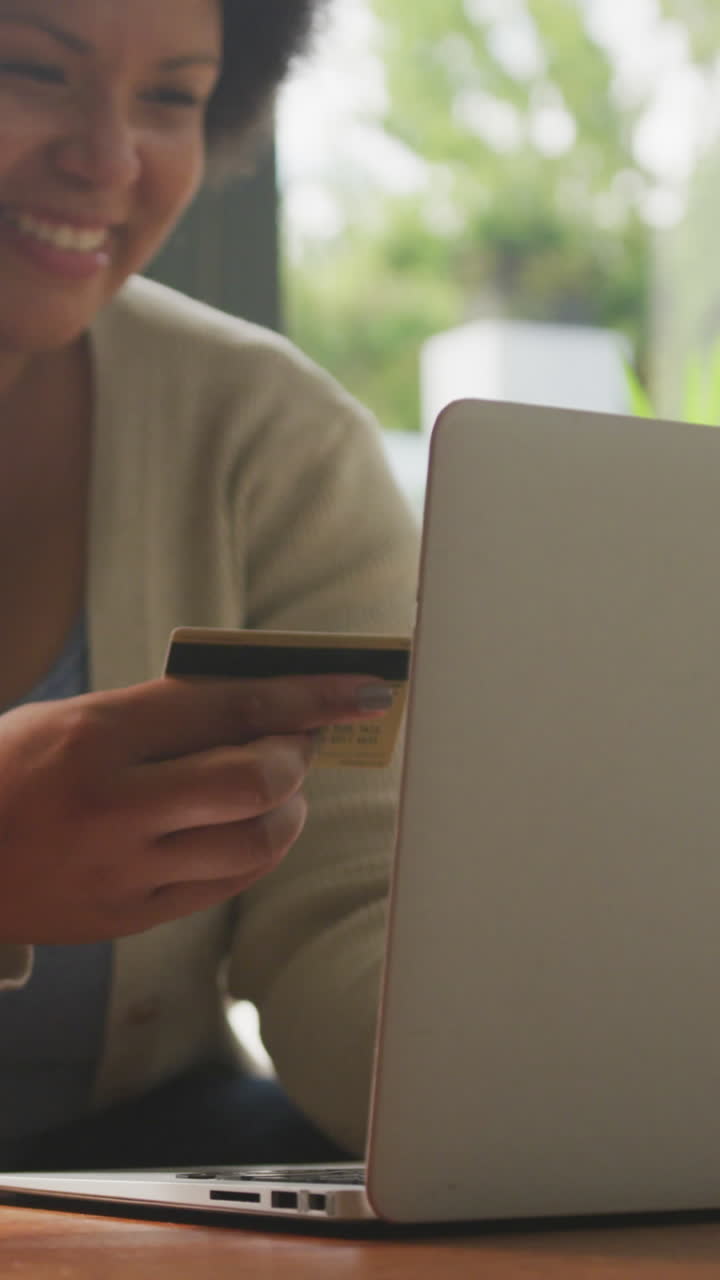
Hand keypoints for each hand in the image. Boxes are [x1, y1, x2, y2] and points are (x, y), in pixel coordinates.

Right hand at [0, 674, 389, 944]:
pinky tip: (249, 828)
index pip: (229, 706)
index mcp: (96, 737)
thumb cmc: (7, 771)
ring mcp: (120, 872)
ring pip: (253, 844)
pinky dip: (254, 851)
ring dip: (288, 808)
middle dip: (297, 752)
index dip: (306, 695)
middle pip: (254, 780)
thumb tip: (257, 710)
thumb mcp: (70, 717)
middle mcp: (114, 807)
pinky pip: (222, 887)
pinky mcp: (123, 919)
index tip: (358, 688)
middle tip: (300, 738)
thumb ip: (160, 716)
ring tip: (282, 786)